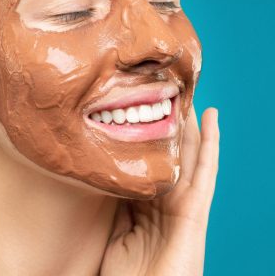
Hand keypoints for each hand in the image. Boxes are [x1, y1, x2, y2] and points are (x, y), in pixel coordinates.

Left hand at [100, 107, 219, 275]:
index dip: (147, 134)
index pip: (149, 160)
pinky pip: (205, 171)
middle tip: (165, 90)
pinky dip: (211, 142)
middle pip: (169, 152)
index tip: (141, 106)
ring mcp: (183, 203)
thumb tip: (107, 174)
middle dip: (168, 123)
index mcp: (146, 203)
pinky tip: (211, 117)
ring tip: (186, 92)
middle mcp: (166, 198)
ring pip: (187, 154)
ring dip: (188, 123)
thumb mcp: (114, 229)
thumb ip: (117, 202)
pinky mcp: (196, 211)